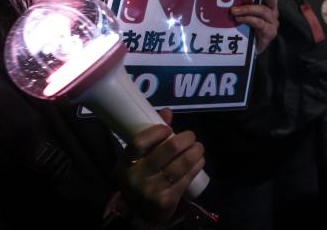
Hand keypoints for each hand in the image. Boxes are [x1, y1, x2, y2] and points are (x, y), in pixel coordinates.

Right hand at [124, 108, 205, 226]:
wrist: (140, 214)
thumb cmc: (141, 178)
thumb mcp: (138, 160)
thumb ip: (152, 136)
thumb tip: (168, 111)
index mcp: (126, 163)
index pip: (139, 142)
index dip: (157, 132)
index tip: (169, 129)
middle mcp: (137, 177)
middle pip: (166, 152)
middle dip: (185, 140)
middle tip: (192, 136)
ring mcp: (152, 191)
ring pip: (180, 166)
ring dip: (195, 152)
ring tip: (199, 147)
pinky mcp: (166, 201)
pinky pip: (186, 179)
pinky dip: (196, 167)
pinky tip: (200, 161)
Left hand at [231, 0, 278, 53]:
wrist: (248, 52)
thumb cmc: (243, 29)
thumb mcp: (241, 13)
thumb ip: (238, 3)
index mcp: (266, 3)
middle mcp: (272, 10)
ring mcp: (273, 21)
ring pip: (263, 10)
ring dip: (247, 9)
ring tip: (234, 11)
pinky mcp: (270, 32)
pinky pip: (259, 22)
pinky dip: (248, 19)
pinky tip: (239, 19)